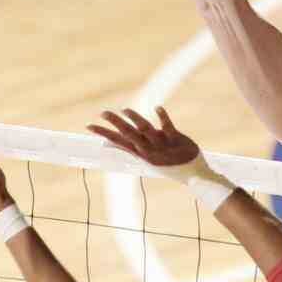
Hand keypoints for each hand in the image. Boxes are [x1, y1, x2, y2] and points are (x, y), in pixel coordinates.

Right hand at [87, 107, 202, 168]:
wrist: (193, 174)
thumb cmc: (167, 162)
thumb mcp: (145, 157)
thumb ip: (127, 147)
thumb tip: (107, 143)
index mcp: (140, 152)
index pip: (118, 141)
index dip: (103, 133)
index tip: (89, 125)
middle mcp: (148, 149)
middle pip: (129, 134)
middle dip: (116, 123)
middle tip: (103, 112)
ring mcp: (161, 145)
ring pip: (146, 130)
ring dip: (135, 119)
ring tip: (124, 109)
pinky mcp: (176, 140)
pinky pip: (168, 128)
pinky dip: (163, 117)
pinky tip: (157, 107)